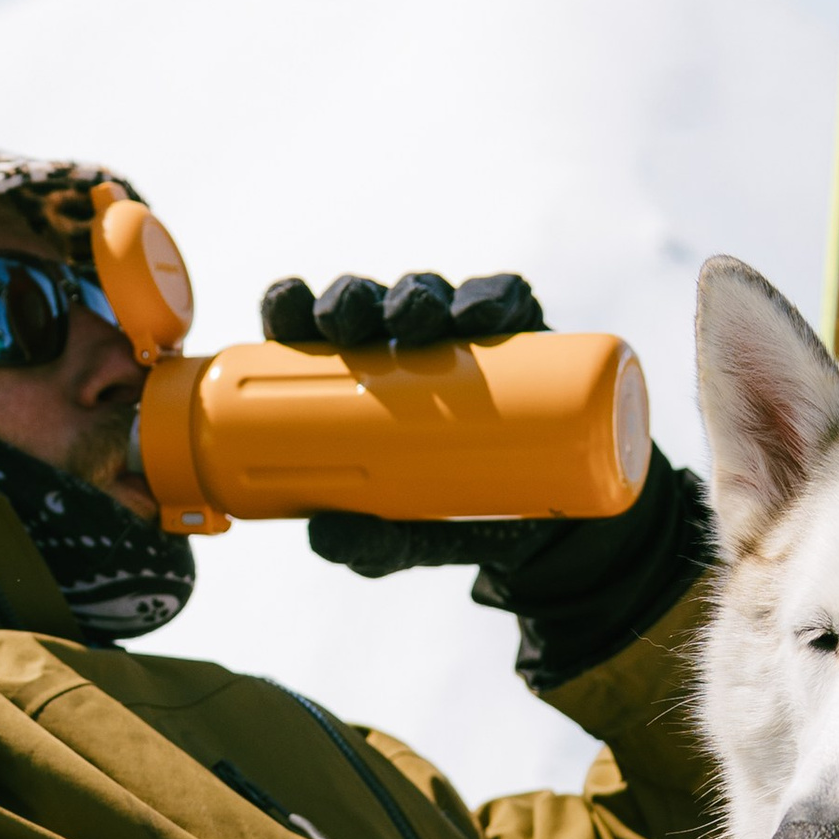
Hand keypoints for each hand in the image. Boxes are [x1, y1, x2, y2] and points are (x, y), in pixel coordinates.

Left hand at [259, 267, 716, 684]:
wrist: (552, 527)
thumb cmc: (457, 517)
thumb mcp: (410, 542)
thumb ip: (371, 544)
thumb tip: (324, 537)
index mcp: (358, 373)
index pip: (315, 328)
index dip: (294, 307)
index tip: (287, 316)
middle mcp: (404, 343)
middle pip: (367, 302)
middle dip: (352, 299)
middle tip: (348, 324)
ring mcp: (464, 334)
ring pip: (429, 294)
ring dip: (413, 296)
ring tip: (413, 322)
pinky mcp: (523, 334)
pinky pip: (506, 301)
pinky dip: (492, 298)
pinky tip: (482, 312)